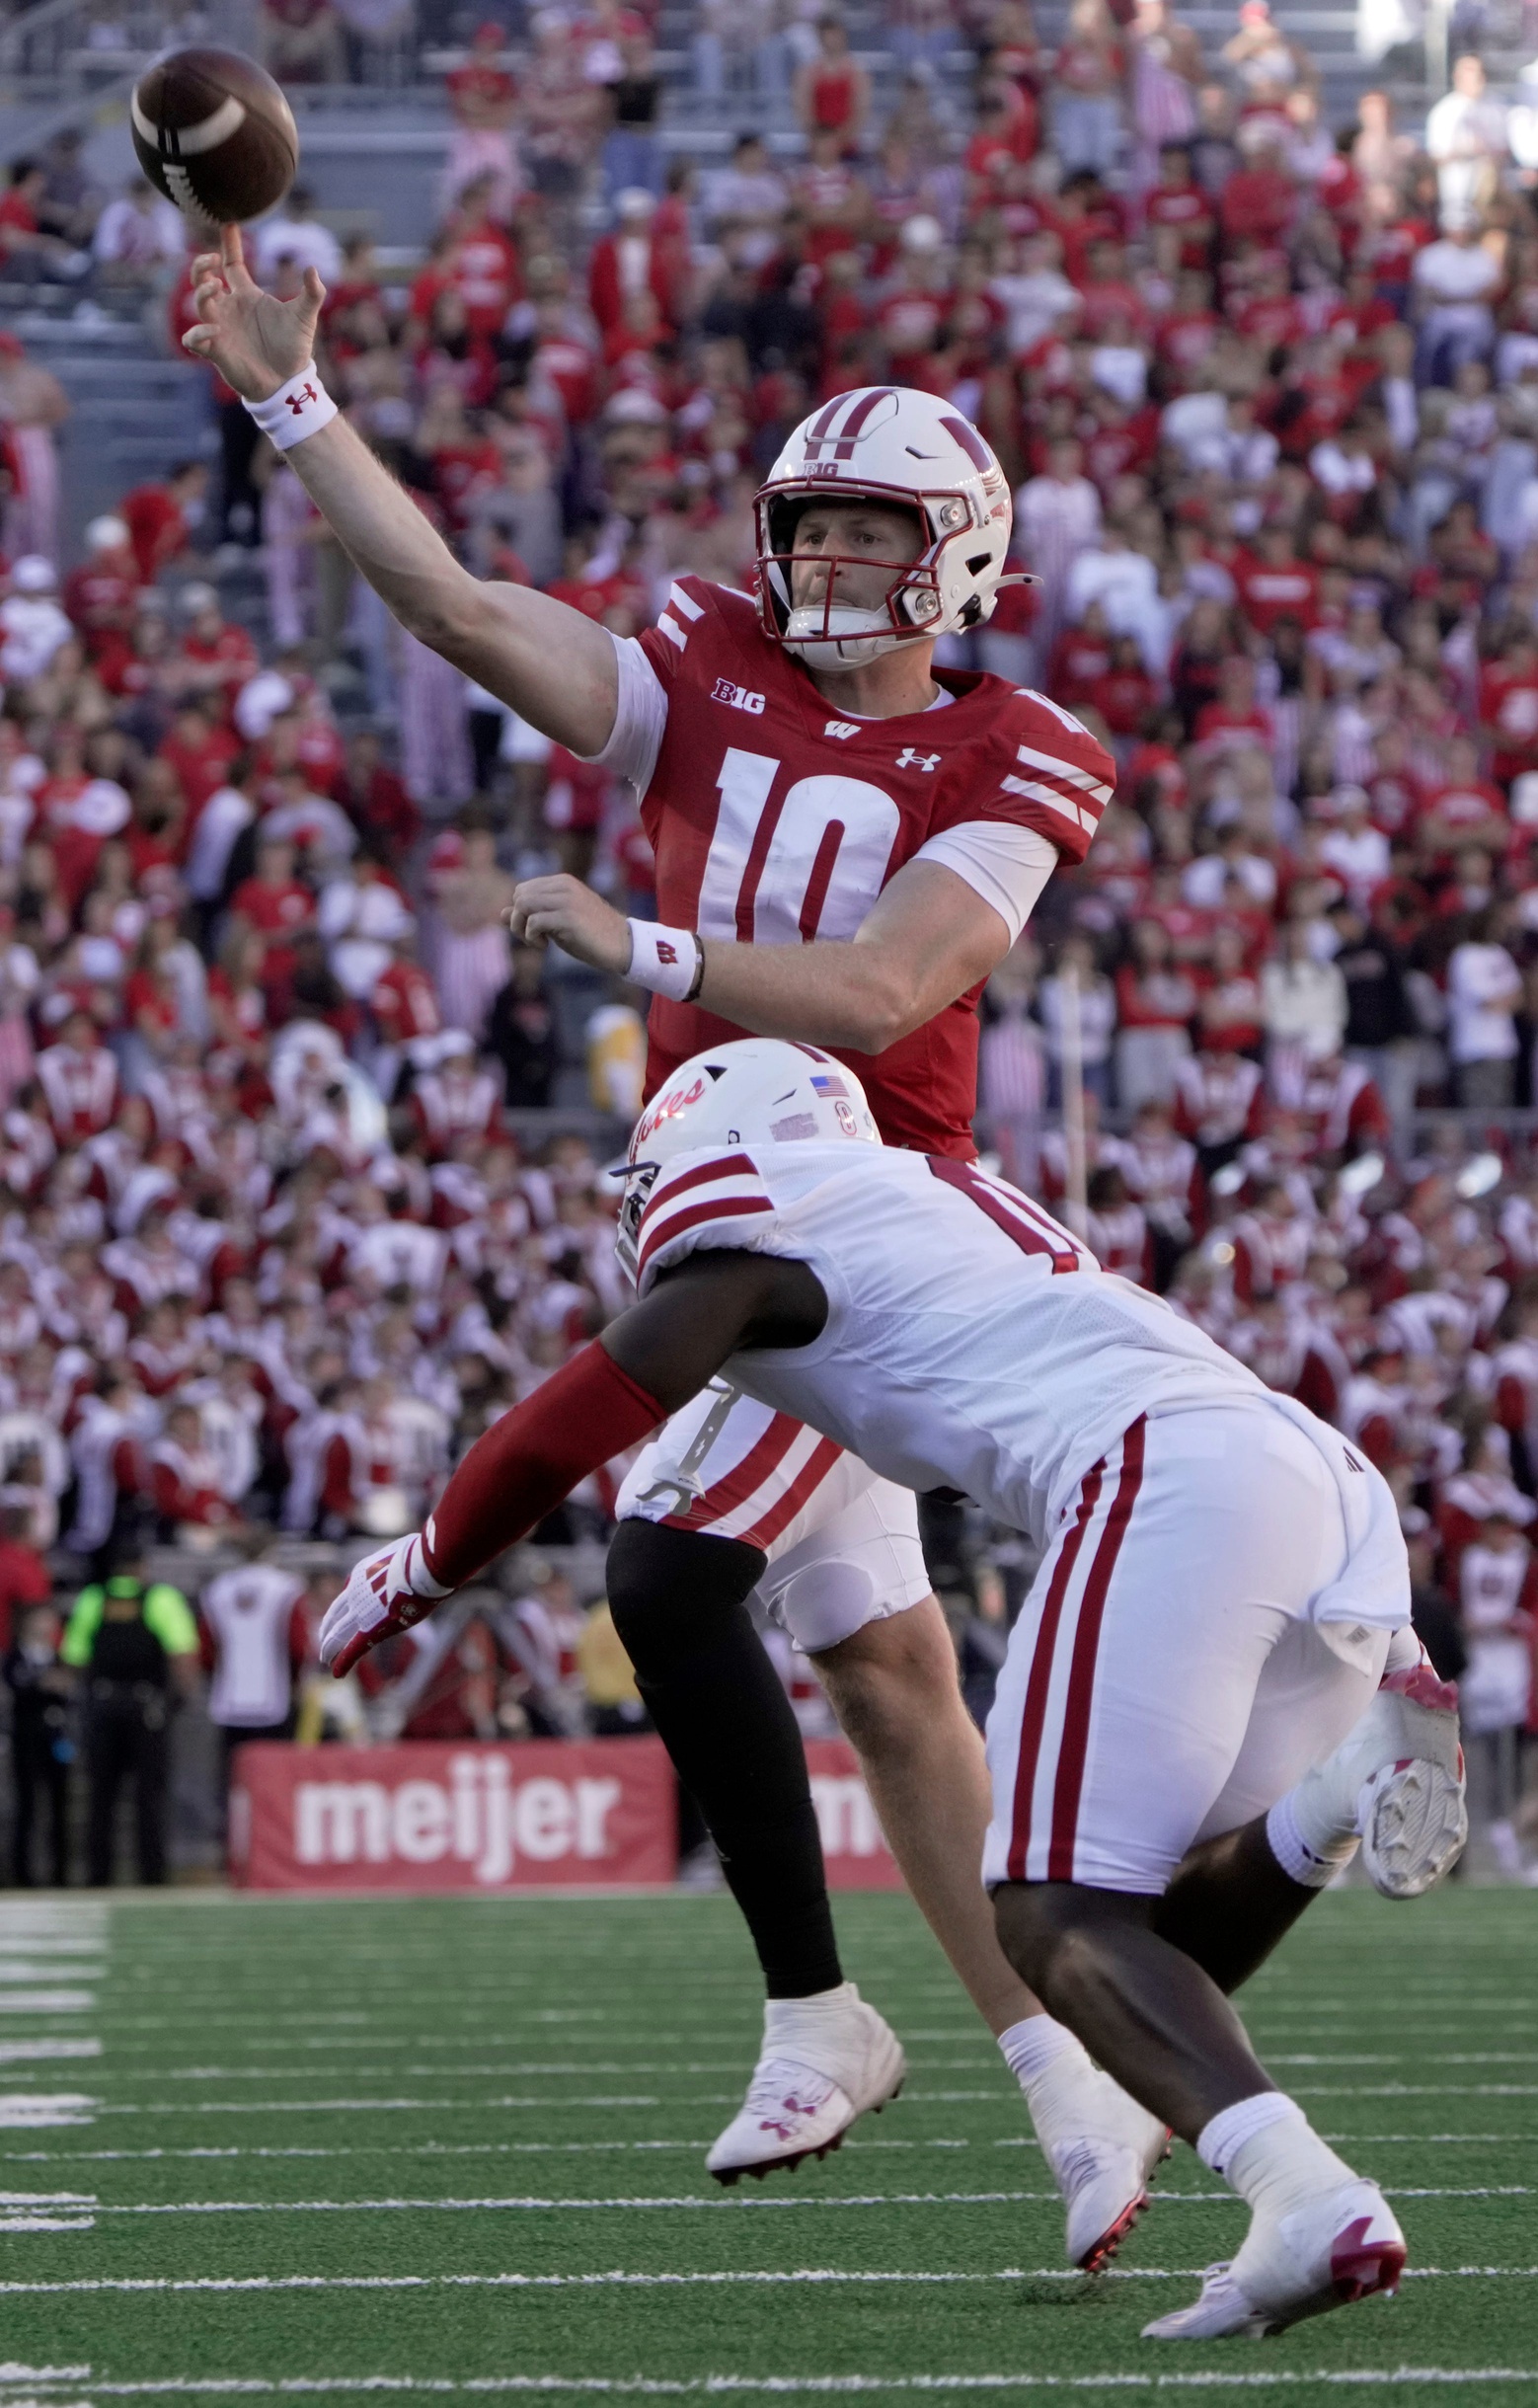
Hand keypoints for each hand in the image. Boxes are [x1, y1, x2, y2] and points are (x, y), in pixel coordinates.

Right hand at [180, 224, 323, 402]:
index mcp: (247, 296)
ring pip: (198, 305)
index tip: (229, 224)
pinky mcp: (217, 351)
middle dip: (202, 266)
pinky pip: (194, 339)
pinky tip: (214, 329)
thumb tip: (312, 269)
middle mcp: (230, 309)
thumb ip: (312, 293)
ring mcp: (220, 329)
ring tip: (215, 287)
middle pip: (203, 279)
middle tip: (213, 260)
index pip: (232, 265)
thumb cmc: (294, 349)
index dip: (229, 244)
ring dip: (202, 293)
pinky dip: (198, 333)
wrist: (289, 383)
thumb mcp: (305, 317)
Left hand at [320, 1530, 446, 1676]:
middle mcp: (356, 1592)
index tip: (339, 1616)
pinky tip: (336, 1672)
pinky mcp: (372, 1629)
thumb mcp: (408, 1550)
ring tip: (324, 1658)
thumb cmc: (423, 1555)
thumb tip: (422, 1555)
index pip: (348, 1593)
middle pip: (336, 1614)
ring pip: (338, 1633)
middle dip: (329, 1628)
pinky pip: (354, 1648)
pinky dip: (343, 1661)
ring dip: (330, 1647)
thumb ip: (405, 1558)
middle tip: (323, 1639)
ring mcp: (361, 1611)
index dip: (343, 1607)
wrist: (422, 1567)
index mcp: (362, 1574)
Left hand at [508, 875, 631, 974]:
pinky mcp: (569, 918)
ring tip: (538, 942)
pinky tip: (545, 946)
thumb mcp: (557, 922)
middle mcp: (564, 886)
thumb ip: (531, 914)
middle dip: (518, 920)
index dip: (520, 912)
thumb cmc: (591, 935)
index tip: (534, 931)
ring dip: (522, 929)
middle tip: (533, 938)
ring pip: (523, 905)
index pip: (522, 889)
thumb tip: (500, 913)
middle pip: (519, 896)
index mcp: (562, 882)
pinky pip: (534, 922)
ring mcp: (567, 900)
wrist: (623, 945)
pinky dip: (532, 937)